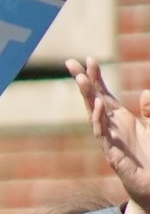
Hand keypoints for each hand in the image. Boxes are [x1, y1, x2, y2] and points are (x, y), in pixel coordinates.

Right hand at [69, 59, 149, 213]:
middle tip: (71, 63)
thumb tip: (146, 91)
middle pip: (93, 100)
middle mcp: (111, 127)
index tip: (88, 59)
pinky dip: (99, 120)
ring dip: (87, 96)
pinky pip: (102, 134)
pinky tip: (98, 105)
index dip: (96, 77)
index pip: (103, 94)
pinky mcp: (112, 154)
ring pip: (93, 114)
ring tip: (80, 78)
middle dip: (83, 81)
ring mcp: (109, 140)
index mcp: (120, 119)